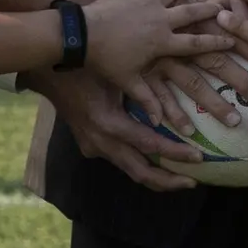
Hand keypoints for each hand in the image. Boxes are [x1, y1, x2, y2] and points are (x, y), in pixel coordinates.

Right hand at [22, 68, 201, 192]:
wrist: (48, 73)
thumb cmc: (88, 66)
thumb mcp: (120, 75)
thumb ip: (146, 92)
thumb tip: (183, 100)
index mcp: (107, 123)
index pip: (148, 145)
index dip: (175, 153)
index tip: (198, 157)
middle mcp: (99, 142)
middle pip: (140, 172)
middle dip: (168, 181)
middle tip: (194, 182)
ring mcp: (93, 147)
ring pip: (130, 171)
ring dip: (156, 176)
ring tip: (182, 178)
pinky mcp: (91, 147)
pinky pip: (121, 160)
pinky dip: (141, 163)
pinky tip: (159, 163)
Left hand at [79, 0, 230, 107]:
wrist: (82, 33)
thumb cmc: (106, 60)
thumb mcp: (128, 81)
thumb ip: (147, 100)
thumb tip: (160, 124)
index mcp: (163, 41)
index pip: (197, 43)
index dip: (217, 42)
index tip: (232, 41)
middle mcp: (161, 18)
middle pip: (192, 11)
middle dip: (208, 10)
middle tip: (220, 8)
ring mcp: (147, 1)